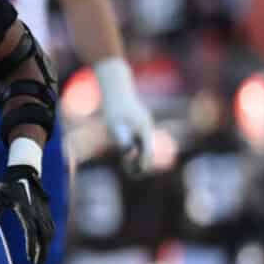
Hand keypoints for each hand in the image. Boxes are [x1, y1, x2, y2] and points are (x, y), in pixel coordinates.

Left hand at [0, 164, 54, 263]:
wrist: (23, 171)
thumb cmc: (7, 184)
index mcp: (25, 208)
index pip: (30, 230)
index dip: (30, 245)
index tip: (28, 258)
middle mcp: (38, 211)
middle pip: (43, 235)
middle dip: (42, 252)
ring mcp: (44, 211)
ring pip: (49, 232)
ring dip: (46, 247)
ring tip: (39, 261)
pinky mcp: (46, 210)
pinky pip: (51, 227)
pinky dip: (49, 238)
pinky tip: (44, 247)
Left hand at [94, 57, 153, 175]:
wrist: (116, 88)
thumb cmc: (114, 108)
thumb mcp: (115, 125)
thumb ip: (122, 139)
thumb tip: (128, 153)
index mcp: (144, 130)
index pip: (148, 153)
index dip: (142, 165)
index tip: (135, 174)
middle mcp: (147, 127)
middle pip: (149, 149)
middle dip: (142, 162)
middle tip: (133, 174)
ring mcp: (144, 123)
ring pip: (146, 143)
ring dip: (140, 155)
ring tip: (130, 166)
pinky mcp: (139, 120)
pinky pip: (141, 138)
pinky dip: (138, 147)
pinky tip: (129, 152)